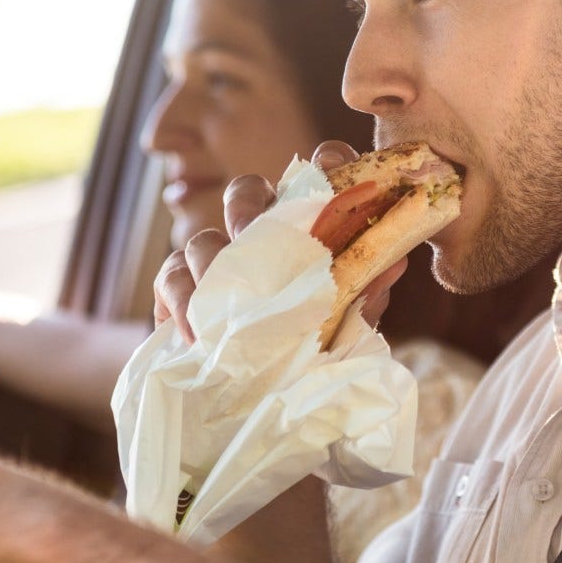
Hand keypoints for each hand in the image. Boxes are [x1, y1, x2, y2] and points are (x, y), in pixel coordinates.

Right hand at [153, 142, 408, 342]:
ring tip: (221, 302)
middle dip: (247, 207)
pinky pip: (170, 277)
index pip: (318, 176)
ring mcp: (216, 258)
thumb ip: (365, 296)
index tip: (330, 168)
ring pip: (203, 236)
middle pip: (246, 192)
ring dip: (210, 262)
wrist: (269, 399)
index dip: (325, 163)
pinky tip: (194, 332)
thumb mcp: (348, 325)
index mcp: (307, 227)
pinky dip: (179, 300)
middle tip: (250, 232)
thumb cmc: (315, 349)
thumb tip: (391, 264)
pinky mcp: (181, 288)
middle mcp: (259, 232)